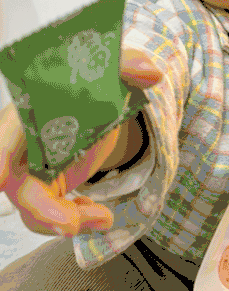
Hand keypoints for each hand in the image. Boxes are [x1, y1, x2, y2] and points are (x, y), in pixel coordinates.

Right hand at [0, 49, 161, 237]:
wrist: (100, 104)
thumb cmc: (92, 85)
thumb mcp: (111, 71)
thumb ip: (126, 65)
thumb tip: (151, 71)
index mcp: (28, 113)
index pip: (5, 134)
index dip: (1, 154)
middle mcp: (22, 145)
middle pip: (19, 184)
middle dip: (43, 210)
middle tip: (72, 224)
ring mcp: (31, 170)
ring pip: (33, 209)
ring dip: (67, 221)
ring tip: (105, 218)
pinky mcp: (46, 187)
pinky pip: (51, 216)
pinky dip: (76, 221)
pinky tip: (100, 215)